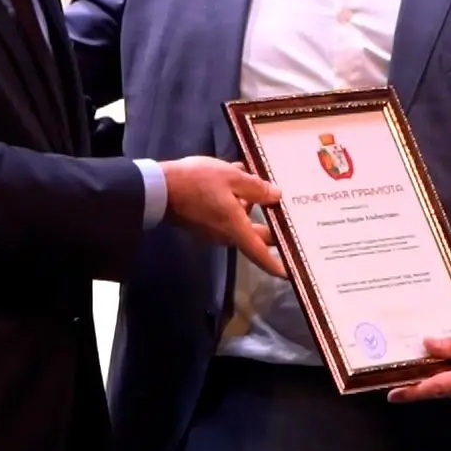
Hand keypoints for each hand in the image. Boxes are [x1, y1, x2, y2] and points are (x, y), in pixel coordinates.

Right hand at [159, 156, 281, 272]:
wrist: (159, 188)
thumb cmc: (197, 182)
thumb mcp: (232, 177)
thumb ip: (257, 188)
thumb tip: (277, 196)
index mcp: (236, 228)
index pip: (261, 254)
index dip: (278, 265)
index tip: (291, 273)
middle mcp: (225, 235)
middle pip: (254, 235)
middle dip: (269, 225)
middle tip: (285, 213)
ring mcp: (213, 230)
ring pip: (240, 220)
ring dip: (248, 204)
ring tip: (254, 179)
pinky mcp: (203, 223)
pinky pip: (227, 214)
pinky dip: (234, 200)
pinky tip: (235, 177)